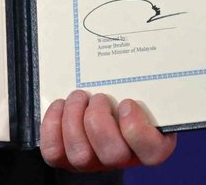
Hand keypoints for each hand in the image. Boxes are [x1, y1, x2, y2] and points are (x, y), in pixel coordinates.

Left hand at [40, 90, 176, 172]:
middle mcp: (121, 157)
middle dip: (99, 119)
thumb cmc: (124, 90)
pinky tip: (60, 104)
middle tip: (98, 97)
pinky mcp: (65, 156)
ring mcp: (92, 161)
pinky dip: (53, 124)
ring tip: (78, 96)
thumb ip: (143, 78)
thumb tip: (139, 44)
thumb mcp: (139, 84)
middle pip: (112, 154)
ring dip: (74, 118)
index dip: (137, 129)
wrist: (101, 100)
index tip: (127, 103)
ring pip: (80, 155)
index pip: (152, 152)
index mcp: (148, 142)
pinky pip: (53, 151)